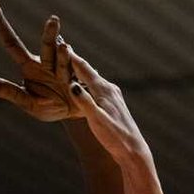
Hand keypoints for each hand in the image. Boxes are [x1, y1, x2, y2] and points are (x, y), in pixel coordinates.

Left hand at [0, 0, 75, 121]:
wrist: (77, 112)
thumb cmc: (48, 105)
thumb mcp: (25, 101)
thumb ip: (4, 90)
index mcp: (29, 66)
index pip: (10, 41)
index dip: (0, 22)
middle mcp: (47, 62)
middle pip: (47, 45)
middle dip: (50, 33)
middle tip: (53, 19)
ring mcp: (65, 70)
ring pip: (62, 58)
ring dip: (64, 54)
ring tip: (65, 47)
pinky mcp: (80, 80)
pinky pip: (76, 75)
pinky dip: (75, 73)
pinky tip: (76, 77)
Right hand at [60, 50, 149, 165]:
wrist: (133, 150)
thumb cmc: (115, 137)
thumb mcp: (97, 120)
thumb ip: (84, 102)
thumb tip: (71, 85)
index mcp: (104, 90)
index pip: (84, 68)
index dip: (71, 56)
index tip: (60, 43)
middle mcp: (109, 89)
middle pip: (88, 70)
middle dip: (74, 60)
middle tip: (61, 47)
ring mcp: (113, 96)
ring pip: (92, 79)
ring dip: (80, 71)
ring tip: (69, 63)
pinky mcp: (113, 104)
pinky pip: (96, 88)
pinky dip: (86, 83)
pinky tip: (84, 86)